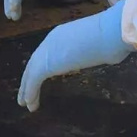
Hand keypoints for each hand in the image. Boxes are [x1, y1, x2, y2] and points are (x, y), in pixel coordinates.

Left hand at [18, 0, 132, 111]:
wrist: (110, 32)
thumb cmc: (111, 35)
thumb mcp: (99, 42)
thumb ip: (93, 49)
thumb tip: (102, 53)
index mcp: (61, 34)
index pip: (46, 52)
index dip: (41, 66)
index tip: (38, 77)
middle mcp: (50, 40)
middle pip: (35, 62)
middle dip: (29, 78)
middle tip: (26, 93)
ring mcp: (47, 51)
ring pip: (31, 72)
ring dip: (26, 89)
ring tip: (25, 103)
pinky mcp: (46, 64)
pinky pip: (34, 81)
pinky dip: (31, 92)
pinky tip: (31, 104)